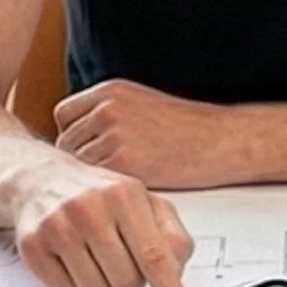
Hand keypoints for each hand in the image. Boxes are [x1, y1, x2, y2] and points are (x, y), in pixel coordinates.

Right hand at [13, 152, 195, 286]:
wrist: (42, 179)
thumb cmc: (100, 195)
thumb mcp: (146, 202)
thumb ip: (172, 236)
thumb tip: (178, 272)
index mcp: (125, 195)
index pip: (155, 256)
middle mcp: (90, 208)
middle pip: (128, 282)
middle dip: (130, 277)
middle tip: (117, 251)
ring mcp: (58, 227)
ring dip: (101, 282)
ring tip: (92, 253)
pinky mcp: (33, 247)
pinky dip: (72, 284)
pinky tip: (69, 257)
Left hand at [54, 78, 241, 187]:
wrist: (222, 140)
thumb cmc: (188, 129)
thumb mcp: (143, 105)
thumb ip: (111, 114)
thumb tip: (83, 138)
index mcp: (111, 91)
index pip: (65, 115)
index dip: (73, 136)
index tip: (87, 153)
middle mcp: (107, 108)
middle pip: (66, 142)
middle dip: (79, 162)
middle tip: (97, 179)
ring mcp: (114, 134)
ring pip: (77, 165)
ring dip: (90, 181)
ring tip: (110, 189)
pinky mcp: (125, 161)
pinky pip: (96, 182)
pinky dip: (105, 191)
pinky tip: (121, 195)